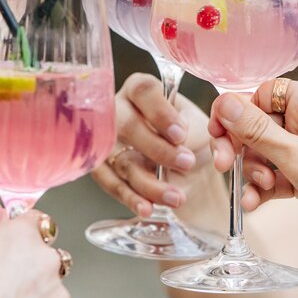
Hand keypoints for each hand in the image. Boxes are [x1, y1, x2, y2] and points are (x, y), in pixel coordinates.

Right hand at [91, 73, 206, 216]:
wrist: (189, 169)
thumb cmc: (191, 138)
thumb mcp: (197, 125)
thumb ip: (188, 124)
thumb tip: (180, 130)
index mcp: (141, 89)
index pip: (143, 91)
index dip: (160, 113)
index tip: (181, 134)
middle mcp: (118, 109)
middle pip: (127, 126)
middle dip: (158, 149)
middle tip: (186, 162)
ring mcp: (105, 140)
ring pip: (121, 160)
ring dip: (149, 182)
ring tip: (176, 196)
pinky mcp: (100, 169)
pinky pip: (112, 185)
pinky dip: (132, 198)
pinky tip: (147, 207)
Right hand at [209, 79, 297, 260]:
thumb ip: (258, 132)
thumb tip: (225, 102)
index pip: (261, 94)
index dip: (236, 114)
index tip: (217, 137)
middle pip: (258, 124)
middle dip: (240, 147)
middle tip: (226, 167)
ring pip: (264, 153)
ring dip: (253, 173)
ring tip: (260, 191)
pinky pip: (276, 175)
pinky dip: (264, 188)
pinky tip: (256, 204)